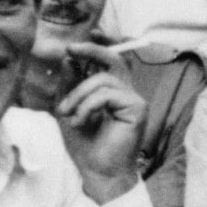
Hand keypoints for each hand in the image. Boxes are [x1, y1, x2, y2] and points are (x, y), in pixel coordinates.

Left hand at [54, 42, 146, 202]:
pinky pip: (107, 94)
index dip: (102, 46)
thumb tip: (70, 59)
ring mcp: (135, 100)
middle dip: (93, 50)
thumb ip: (71, 85)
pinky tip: (81, 121)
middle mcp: (127, 94)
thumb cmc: (85, 145)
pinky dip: (87, 106)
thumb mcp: (69, 109)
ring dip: (78, 95)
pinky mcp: (138, 108)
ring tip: (68, 114)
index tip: (89, 34)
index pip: (112, 62)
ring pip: (103, 79)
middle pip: (115, 60)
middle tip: (71, 49)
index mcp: (113, 93)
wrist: (97, 171)